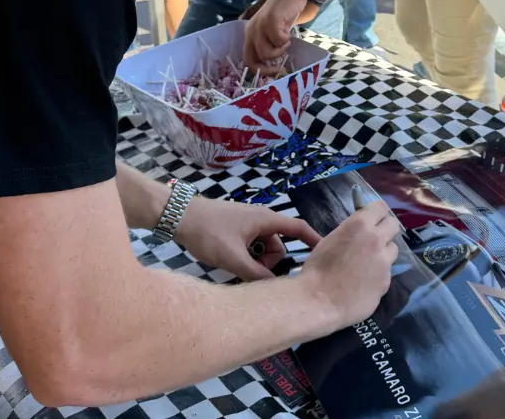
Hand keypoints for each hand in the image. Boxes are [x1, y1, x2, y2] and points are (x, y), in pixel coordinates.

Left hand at [174, 197, 320, 280]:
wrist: (179, 216)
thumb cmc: (208, 232)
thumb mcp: (232, 257)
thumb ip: (256, 274)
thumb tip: (276, 289)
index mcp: (266, 220)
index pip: (298, 228)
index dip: (313, 240)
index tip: (325, 254)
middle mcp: (261, 219)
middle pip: (278, 245)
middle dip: (269, 262)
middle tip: (248, 272)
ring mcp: (248, 224)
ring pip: (263, 249)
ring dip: (255, 262)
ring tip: (234, 268)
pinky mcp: (237, 229)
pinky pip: (252, 247)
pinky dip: (246, 257)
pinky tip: (230, 263)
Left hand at [243, 0, 315, 73]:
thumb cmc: (284, 14)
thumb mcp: (273, 32)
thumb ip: (269, 45)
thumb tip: (272, 64)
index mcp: (250, 34)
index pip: (247, 59)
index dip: (260, 70)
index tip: (275, 71)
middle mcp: (251, 31)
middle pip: (253, 59)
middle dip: (268, 67)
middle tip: (281, 65)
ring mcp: (259, 26)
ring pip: (266, 52)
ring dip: (279, 50)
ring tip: (286, 40)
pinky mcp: (270, 21)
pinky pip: (279, 41)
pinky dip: (286, 38)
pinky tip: (288, 30)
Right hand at [299, 201, 398, 326]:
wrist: (319, 300)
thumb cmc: (318, 268)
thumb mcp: (331, 239)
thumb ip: (351, 231)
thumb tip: (360, 231)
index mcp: (360, 225)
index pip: (381, 207)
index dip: (377, 212)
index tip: (372, 218)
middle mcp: (376, 239)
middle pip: (393, 225)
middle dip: (385, 229)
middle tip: (374, 238)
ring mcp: (384, 261)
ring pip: (393, 249)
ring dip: (384, 252)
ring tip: (369, 262)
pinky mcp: (386, 281)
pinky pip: (387, 271)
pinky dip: (379, 273)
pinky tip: (365, 282)